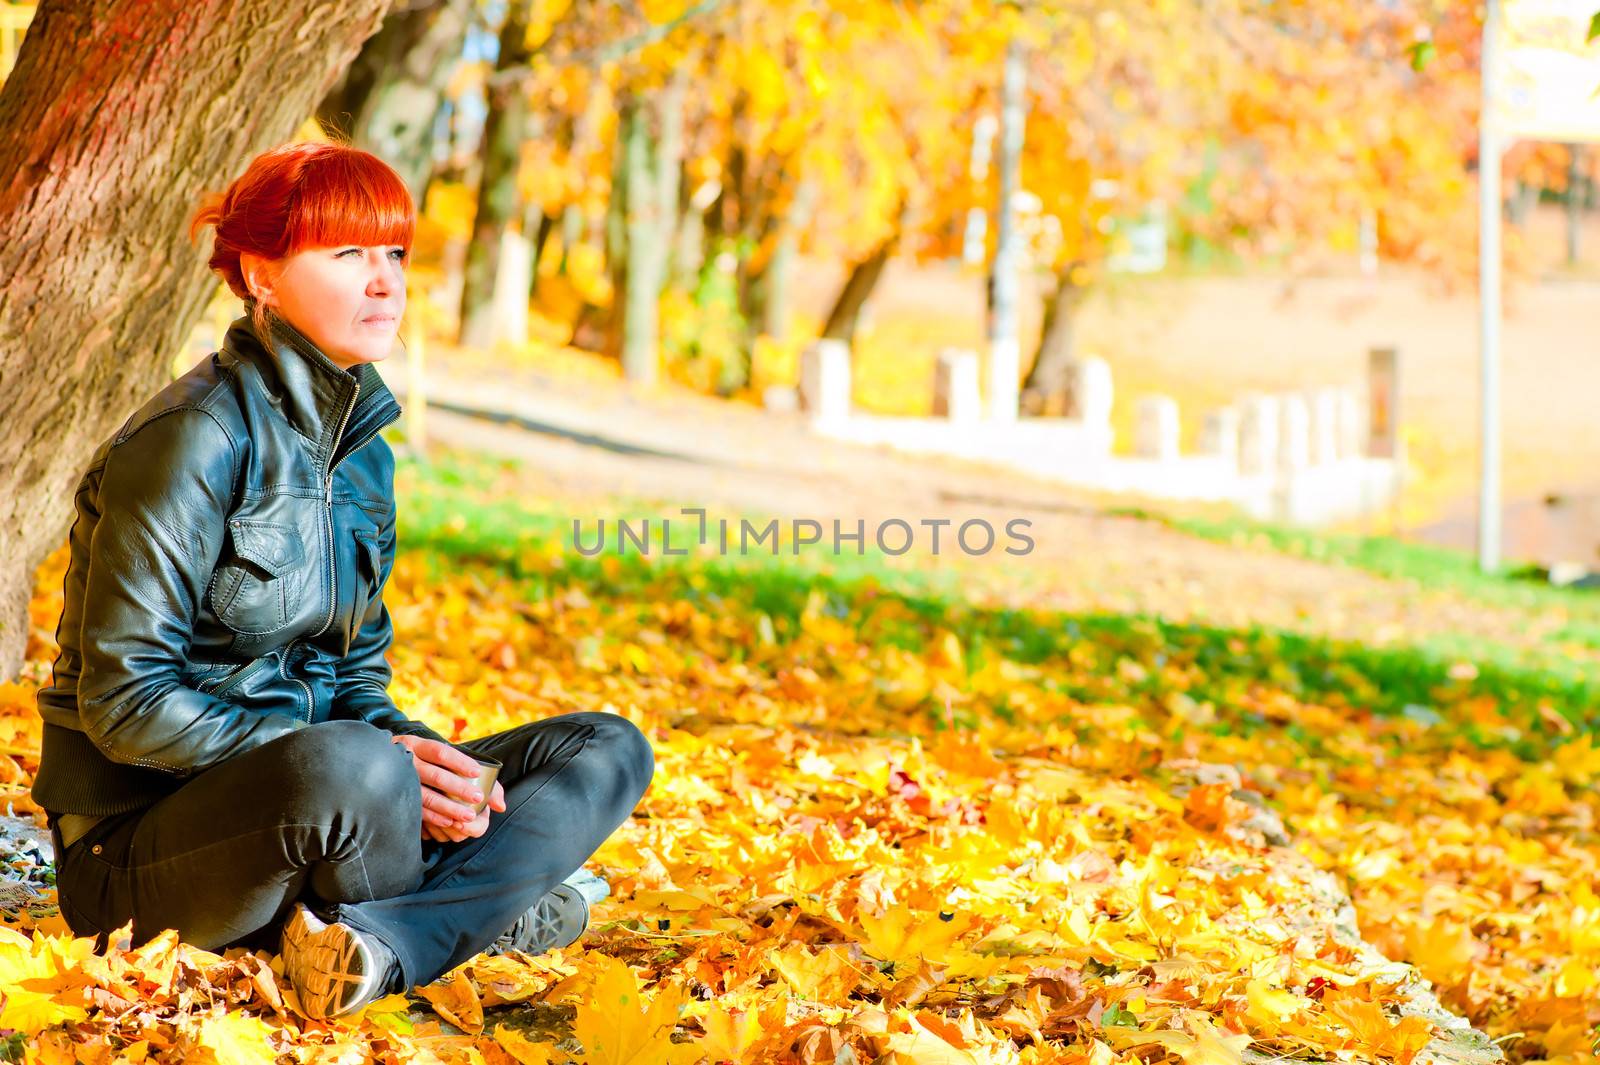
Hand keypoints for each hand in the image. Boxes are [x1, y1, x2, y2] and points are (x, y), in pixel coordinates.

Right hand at [390, 735, 506, 839]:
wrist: (378, 767)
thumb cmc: (423, 765)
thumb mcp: (440, 760)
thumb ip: (474, 776)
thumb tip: (501, 805)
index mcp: (417, 745)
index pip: (441, 751)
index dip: (459, 761)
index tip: (477, 771)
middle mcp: (405, 760)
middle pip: (435, 775)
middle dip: (458, 788)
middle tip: (477, 798)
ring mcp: (396, 780)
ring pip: (425, 795)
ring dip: (448, 806)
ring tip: (468, 815)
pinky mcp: (393, 798)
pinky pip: (415, 808)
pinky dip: (433, 816)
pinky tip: (449, 821)